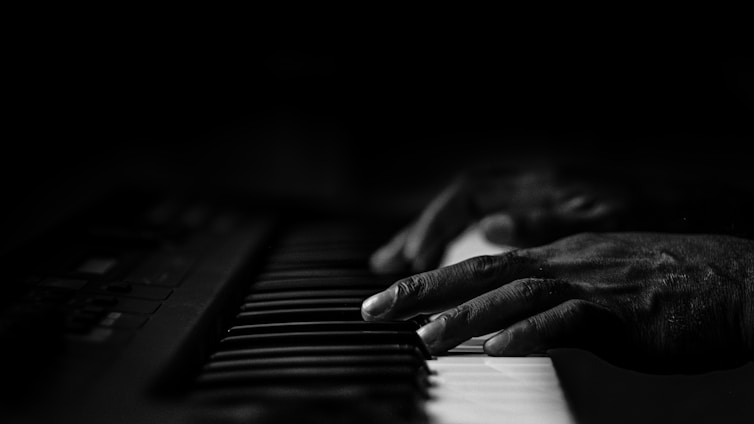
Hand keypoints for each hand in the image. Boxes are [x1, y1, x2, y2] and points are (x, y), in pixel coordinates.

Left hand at [362, 232, 753, 372]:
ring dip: (465, 316)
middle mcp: (566, 263)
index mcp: (558, 257)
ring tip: (422, 336)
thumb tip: (511, 318)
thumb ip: (552, 296)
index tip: (390, 297)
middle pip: (480, 269)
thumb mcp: (599, 284)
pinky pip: (568, 321)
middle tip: (373, 308)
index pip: (480, 263)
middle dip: (422, 287)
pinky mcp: (621, 313)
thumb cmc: (670, 288)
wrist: (737, 282)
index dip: (431, 279)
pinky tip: (495, 351)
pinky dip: (528, 334)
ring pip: (515, 292)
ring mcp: (592, 284)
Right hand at [370, 166, 631, 273]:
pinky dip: (457, 243)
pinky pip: (483, 225)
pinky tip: (444, 261)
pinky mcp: (537, 215)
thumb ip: (546, 221)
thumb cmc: (651, 216)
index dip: (434, 224)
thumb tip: (491, 226)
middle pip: (457, 203)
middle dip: (417, 232)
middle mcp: (527, 186)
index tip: (413, 257)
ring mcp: (530, 200)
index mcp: (539, 183)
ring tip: (396, 263)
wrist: (685, 209)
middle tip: (383, 263)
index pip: (468, 195)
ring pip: (465, 215)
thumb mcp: (604, 221)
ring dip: (429, 238)